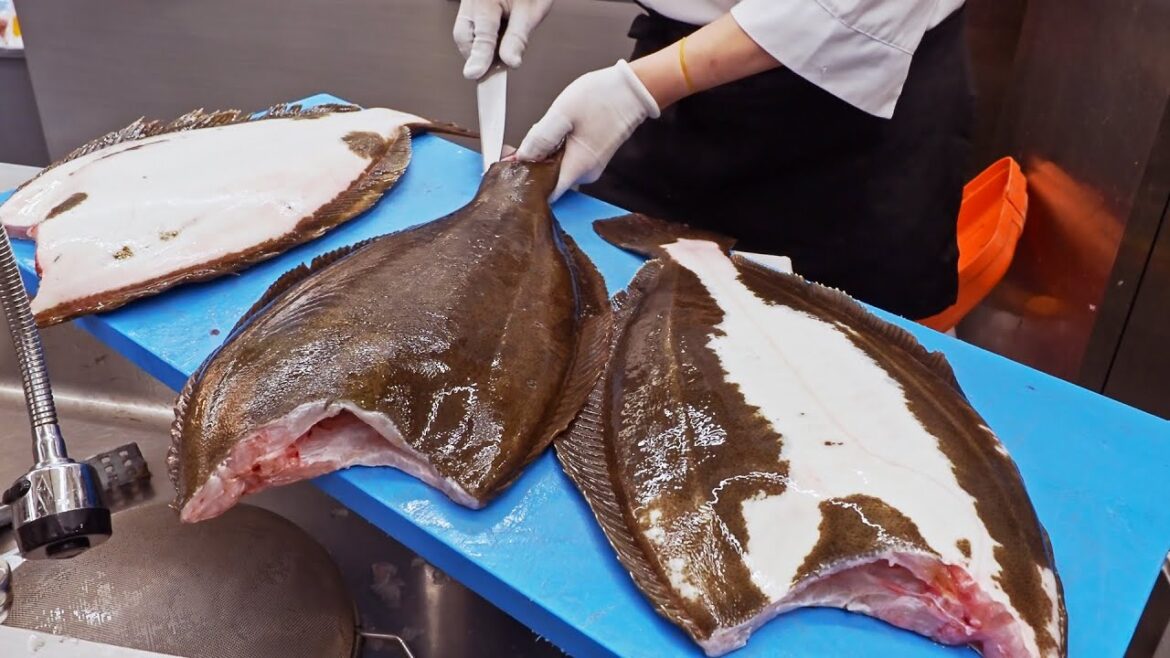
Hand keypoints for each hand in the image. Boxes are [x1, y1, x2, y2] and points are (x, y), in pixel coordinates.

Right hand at [453, 0, 554, 79]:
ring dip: (480, 50)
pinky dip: (481, 41)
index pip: (481, 34)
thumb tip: (510, 63)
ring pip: (464, 35)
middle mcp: (471, 0)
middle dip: (479, 55)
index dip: (479, 57)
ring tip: (501, 51)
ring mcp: (468, 3)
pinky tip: (496, 43)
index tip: (475, 75)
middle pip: (464, 36)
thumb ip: (518, 38)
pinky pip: (469, 29)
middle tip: (497, 69)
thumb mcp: (531, 11)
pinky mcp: (469, 7)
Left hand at [516, 61, 659, 200]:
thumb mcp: (562, 113)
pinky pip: (568, 159)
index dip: (527, 182)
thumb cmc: (603, 97)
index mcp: (578, 167)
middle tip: (523, 142)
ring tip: (545, 130)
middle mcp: (587, 173)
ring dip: (546, 154)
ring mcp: (592, 166)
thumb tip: (523, 156)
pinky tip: (557, 131)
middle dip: (533, 164)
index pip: (546, 193)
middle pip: (550, 180)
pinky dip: (558, 149)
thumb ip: (540, 138)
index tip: (513, 168)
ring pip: (558, 168)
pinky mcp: (594, 157)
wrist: (634, 89)